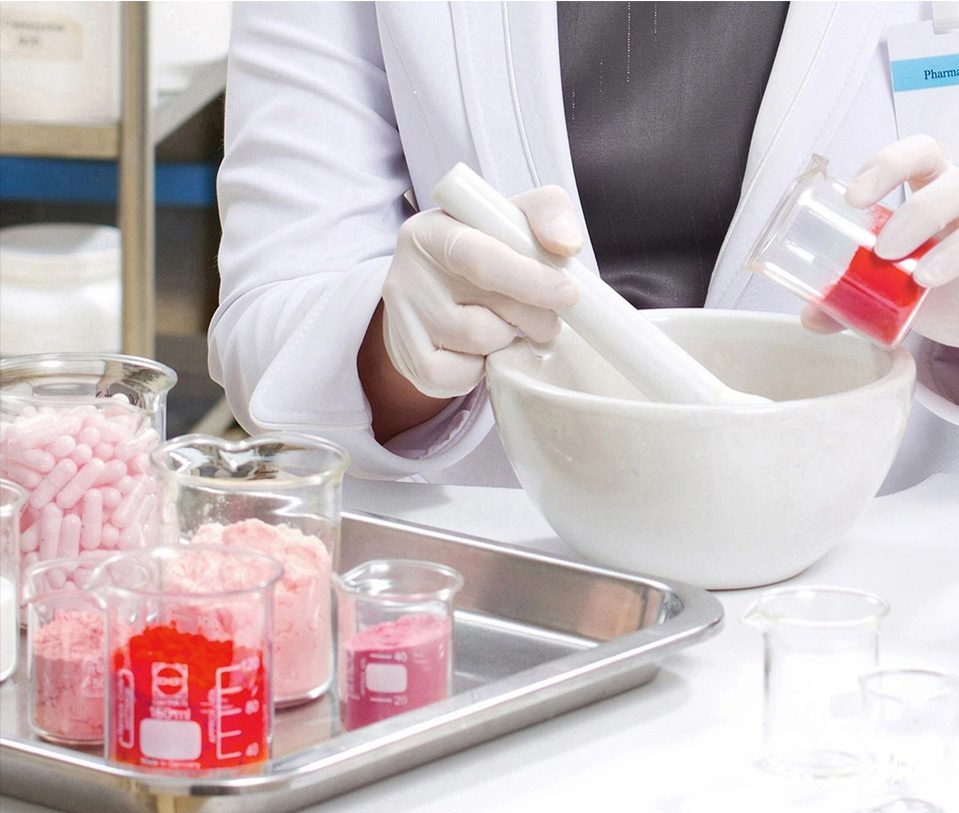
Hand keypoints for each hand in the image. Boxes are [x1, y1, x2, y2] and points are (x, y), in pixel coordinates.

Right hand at [382, 186, 580, 397]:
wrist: (437, 290)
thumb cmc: (485, 250)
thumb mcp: (512, 218)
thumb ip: (547, 213)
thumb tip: (565, 245)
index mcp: (432, 232)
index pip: (480, 260)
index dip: (529, 280)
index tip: (569, 294)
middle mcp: (406, 275)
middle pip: (483, 315)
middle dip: (532, 321)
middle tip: (548, 318)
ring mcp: (402, 322)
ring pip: (476, 345)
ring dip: (507, 341)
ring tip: (508, 325)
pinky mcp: (410, 360)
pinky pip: (459, 377)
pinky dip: (483, 368)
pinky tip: (485, 349)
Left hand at [801, 135, 958, 345]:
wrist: (958, 312)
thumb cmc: (922, 284)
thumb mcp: (884, 284)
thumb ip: (846, 296)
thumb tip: (812, 316)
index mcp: (930, 188)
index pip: (918, 154)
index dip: (889, 164)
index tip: (853, 198)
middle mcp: (958, 198)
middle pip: (953, 181)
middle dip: (918, 211)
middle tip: (883, 250)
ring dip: (940, 234)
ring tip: (917, 276)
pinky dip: (955, 258)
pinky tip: (933, 279)